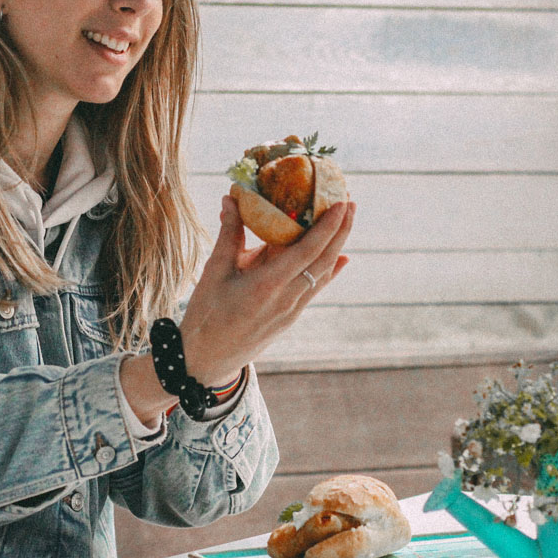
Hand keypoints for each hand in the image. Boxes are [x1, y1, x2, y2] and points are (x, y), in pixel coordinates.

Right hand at [177, 194, 354, 385]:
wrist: (208, 360)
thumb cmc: (206, 314)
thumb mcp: (214, 272)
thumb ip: (228, 234)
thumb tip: (232, 198)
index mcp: (267, 285)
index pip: (307, 251)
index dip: (328, 226)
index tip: (342, 203)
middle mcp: (286, 298)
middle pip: (324, 260)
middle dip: (341, 230)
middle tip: (351, 202)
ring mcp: (291, 310)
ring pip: (323, 273)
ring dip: (337, 246)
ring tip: (345, 221)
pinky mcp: (290, 316)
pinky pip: (315, 287)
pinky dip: (329, 269)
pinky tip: (341, 257)